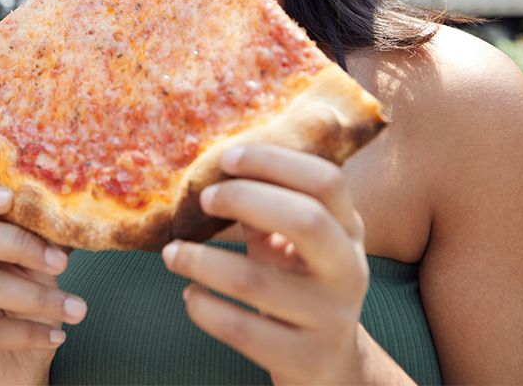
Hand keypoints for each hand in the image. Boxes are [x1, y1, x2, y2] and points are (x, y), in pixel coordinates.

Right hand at [0, 179, 87, 385]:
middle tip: (62, 263)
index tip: (8, 197)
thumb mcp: (38, 268)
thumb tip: (73, 214)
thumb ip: (42, 239)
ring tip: (77, 310)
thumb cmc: (27, 309)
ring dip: (38, 298)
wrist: (20, 369)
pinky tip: (56, 336)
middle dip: (19, 244)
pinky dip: (28, 333)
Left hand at [161, 145, 369, 384]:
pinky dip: (205, 309)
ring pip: (257, 281)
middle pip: (305, 220)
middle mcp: (350, 271)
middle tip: (204, 198)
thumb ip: (265, 211)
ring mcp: (333, 319)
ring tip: (172, 253)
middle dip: (244, 199)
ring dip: (202, 260)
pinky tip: (190, 295)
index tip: (226, 158)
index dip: (275, 162)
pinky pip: (242, 330)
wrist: (331, 367)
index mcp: (349, 230)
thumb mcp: (292, 245)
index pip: (326, 181)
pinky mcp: (308, 361)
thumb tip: (216, 177)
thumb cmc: (298, 286)